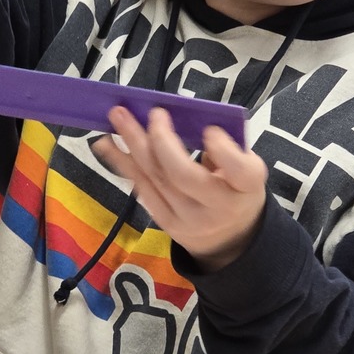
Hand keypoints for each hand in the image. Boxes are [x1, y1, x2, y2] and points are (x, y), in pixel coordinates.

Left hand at [93, 107, 267, 271]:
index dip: (224, 151)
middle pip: (184, 175)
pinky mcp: (164, 222)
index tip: (210, 130)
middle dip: (162, 141)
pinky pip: (142, 189)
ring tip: (117, 117)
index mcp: (247, 187)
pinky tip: (107, 144)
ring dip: (132, 145)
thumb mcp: (245, 169)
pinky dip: (123, 163)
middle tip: (152, 113)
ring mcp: (187, 218)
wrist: (229, 240)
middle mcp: (217, 206)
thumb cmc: (235, 188)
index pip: (239, 171)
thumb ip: (225, 148)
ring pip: (155, 179)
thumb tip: (184, 116)